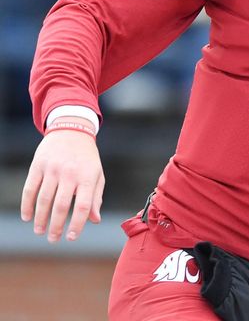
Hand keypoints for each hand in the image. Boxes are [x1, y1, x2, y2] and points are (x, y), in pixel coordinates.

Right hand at [21, 121, 104, 241]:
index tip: (71, 237)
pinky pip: (30, 189)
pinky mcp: (38, 166)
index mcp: (88, 177)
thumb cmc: (87, 158)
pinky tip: (27, 217)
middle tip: (53, 239)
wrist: (72, 131)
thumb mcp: (97, 174)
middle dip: (56, 226)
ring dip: (40, 218)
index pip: (83, 205)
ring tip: (40, 231)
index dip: (77, 223)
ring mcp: (52, 169)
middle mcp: (69, 173)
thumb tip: (94, 220)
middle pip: (61, 205)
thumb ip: (96, 197)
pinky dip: (27, 205)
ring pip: (44, 199)